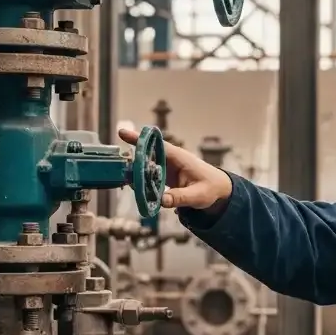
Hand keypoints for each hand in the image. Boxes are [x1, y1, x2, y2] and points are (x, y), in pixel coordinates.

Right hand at [118, 127, 232, 211]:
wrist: (218, 190)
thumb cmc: (210, 188)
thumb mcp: (197, 195)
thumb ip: (179, 197)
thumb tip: (161, 201)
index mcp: (179, 157)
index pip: (157, 145)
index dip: (140, 139)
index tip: (122, 133)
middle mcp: (170, 159)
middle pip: (147, 154)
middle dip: (131, 156)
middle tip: (117, 164)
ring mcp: (166, 167)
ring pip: (145, 165)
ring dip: (134, 170)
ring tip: (124, 177)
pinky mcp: (164, 176)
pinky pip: (148, 175)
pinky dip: (140, 179)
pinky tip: (133, 185)